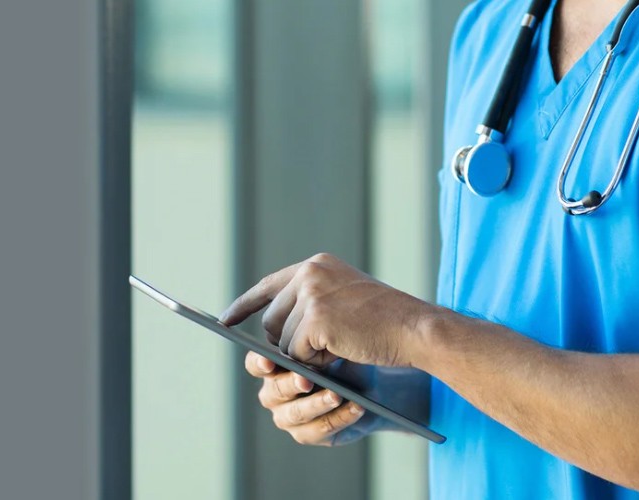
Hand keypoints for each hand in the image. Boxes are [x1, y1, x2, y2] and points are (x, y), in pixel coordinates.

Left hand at [220, 253, 434, 366]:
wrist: (414, 328)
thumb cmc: (385, 321)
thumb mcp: (344, 300)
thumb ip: (311, 303)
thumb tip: (271, 331)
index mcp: (317, 265)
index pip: (269, 285)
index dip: (245, 305)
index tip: (224, 320)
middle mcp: (310, 273)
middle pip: (272, 321)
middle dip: (288, 342)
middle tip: (323, 347)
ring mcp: (311, 294)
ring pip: (284, 342)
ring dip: (306, 354)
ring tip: (340, 345)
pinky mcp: (314, 319)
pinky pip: (296, 355)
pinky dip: (315, 362)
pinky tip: (341, 351)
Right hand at [244, 351, 366, 445]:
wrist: (374, 385)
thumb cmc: (346, 360)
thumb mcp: (334, 345)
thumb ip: (315, 341)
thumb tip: (305, 336)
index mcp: (276, 367)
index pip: (255, 365)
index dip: (259, 364)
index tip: (269, 362)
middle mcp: (276, 394)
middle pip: (275, 391)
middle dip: (291, 384)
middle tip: (307, 379)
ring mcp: (290, 417)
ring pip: (295, 414)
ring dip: (316, 404)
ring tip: (337, 395)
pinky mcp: (310, 434)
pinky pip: (319, 430)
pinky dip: (339, 417)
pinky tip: (356, 407)